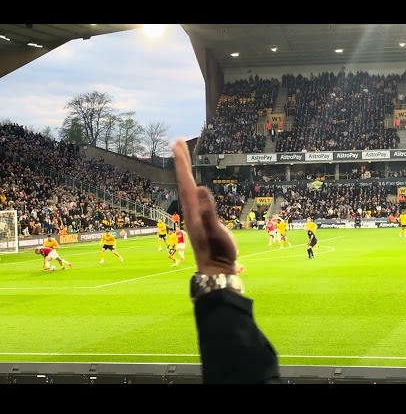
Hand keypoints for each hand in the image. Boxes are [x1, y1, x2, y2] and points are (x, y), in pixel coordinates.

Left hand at [172, 139, 236, 275]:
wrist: (216, 271)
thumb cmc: (219, 253)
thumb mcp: (216, 232)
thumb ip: (209, 212)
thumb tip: (201, 189)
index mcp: (194, 211)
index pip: (186, 182)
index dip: (182, 163)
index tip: (178, 144)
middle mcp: (191, 211)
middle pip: (184, 181)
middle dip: (181, 161)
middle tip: (178, 141)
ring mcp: (195, 215)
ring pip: (187, 187)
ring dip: (185, 170)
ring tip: (183, 156)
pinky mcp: (201, 219)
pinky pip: (194, 195)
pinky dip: (192, 184)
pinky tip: (194, 184)